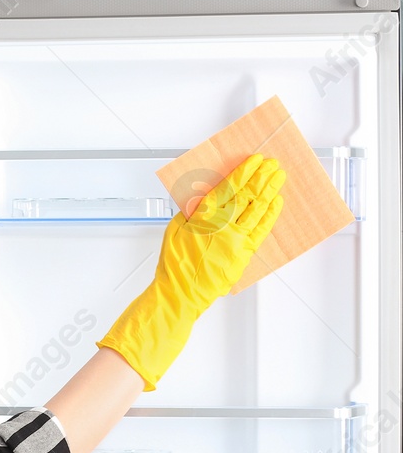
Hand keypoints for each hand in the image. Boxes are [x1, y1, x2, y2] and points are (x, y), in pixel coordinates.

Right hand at [156, 152, 285, 312]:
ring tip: (278, 177)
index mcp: (202, 217)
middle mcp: (222, 225)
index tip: (255, 160)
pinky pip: (262, 229)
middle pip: (247, 195)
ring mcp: (236, 239)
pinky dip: (270, 214)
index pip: (228, 188)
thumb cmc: (175, 265)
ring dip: (270, 191)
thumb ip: (191, 213)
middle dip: (261, 177)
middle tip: (272, 164)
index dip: (243, 172)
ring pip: (257, 209)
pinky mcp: (245, 252)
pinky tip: (276, 202)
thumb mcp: (174, 231)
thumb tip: (204, 199)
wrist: (182, 292)